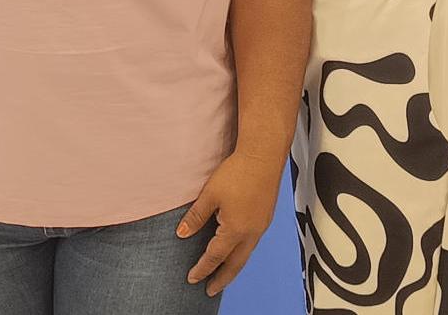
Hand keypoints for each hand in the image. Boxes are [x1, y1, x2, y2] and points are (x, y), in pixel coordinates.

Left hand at [179, 152, 283, 295]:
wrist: (264, 156)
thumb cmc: (236, 173)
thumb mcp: (210, 195)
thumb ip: (195, 217)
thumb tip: (181, 234)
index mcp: (236, 230)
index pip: (215, 256)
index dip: (202, 268)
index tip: (192, 278)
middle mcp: (251, 233)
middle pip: (235, 264)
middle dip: (222, 278)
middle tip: (210, 290)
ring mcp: (261, 226)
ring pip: (246, 254)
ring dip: (233, 267)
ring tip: (223, 275)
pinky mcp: (266, 217)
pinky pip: (252, 243)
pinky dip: (242, 253)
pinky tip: (237, 250)